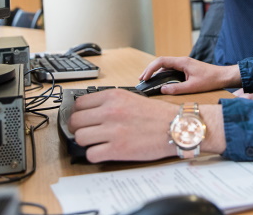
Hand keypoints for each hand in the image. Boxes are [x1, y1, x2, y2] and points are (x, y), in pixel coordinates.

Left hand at [69, 89, 226, 162]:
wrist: (176, 127)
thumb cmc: (157, 114)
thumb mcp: (131, 98)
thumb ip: (110, 103)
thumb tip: (89, 112)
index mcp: (113, 96)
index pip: (79, 104)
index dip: (79, 114)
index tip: (82, 119)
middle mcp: (110, 111)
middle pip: (75, 122)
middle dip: (79, 128)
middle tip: (88, 132)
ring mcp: (113, 131)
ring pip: (80, 138)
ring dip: (87, 142)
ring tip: (98, 142)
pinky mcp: (117, 149)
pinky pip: (91, 154)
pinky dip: (95, 155)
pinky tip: (105, 151)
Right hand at [139, 56, 240, 94]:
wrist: (223, 76)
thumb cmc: (210, 80)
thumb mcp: (193, 87)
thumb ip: (177, 89)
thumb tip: (162, 90)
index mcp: (182, 62)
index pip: (162, 61)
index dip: (151, 68)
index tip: (144, 77)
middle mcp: (182, 61)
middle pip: (161, 62)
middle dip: (150, 69)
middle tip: (141, 79)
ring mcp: (184, 64)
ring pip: (166, 66)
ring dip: (156, 72)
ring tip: (147, 80)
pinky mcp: (186, 69)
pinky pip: (171, 70)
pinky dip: (163, 74)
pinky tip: (159, 81)